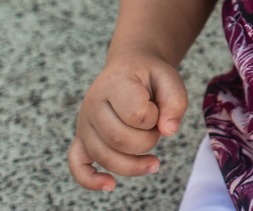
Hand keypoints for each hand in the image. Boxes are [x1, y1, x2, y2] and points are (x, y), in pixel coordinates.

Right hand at [68, 50, 189, 190]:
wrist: (130, 68)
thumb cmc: (150, 76)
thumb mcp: (170, 79)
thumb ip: (175, 101)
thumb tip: (169, 131)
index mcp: (115, 83)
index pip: (135, 113)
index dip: (155, 118)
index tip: (158, 110)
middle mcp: (93, 104)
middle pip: (119, 139)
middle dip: (147, 142)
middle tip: (156, 130)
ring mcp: (84, 123)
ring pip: (104, 156)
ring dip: (134, 164)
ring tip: (153, 160)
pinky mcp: (81, 139)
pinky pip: (77, 165)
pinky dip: (90, 180)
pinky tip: (109, 185)